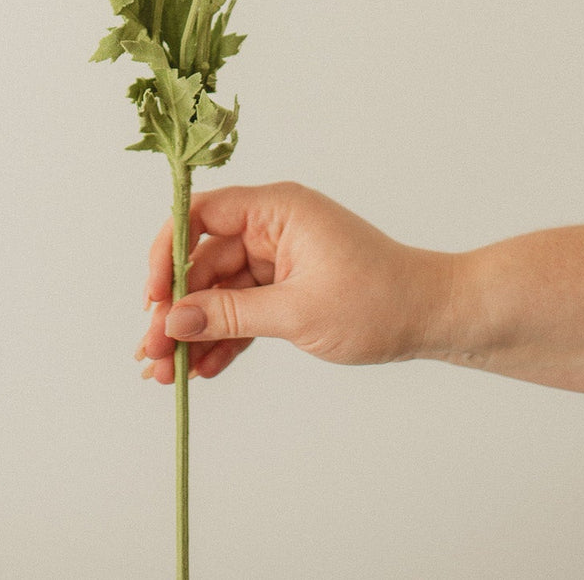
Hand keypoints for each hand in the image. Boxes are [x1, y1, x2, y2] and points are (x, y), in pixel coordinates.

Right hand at [136, 180, 452, 383]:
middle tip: (149, 355)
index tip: (151, 298)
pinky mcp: (288, 289)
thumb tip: (173, 320)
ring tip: (166, 375)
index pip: (201, 216)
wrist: (433, 317)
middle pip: (204, 262)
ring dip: (194, 332)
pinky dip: (224, 339)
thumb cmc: (377, 300)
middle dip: (176, 310)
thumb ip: (230, 314)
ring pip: (219, 292)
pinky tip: (202, 370)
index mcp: (276, 209)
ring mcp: (279, 259)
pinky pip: (243, 310)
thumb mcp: (297, 311)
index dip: (168, 252)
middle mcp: (272, 227)